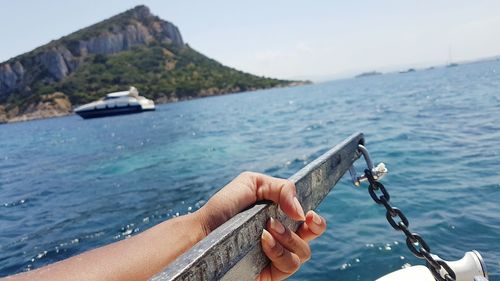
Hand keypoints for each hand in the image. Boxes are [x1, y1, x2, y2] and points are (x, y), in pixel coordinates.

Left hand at [197, 172, 326, 280]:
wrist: (202, 231)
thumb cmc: (224, 207)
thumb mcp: (252, 184)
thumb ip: (282, 188)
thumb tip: (301, 212)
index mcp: (280, 216)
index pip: (308, 220)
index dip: (316, 218)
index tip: (310, 213)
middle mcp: (281, 237)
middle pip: (312, 237)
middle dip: (315, 227)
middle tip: (303, 220)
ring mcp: (276, 256)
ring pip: (303, 252)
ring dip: (290, 238)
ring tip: (267, 228)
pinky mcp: (269, 273)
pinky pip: (289, 266)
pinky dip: (280, 251)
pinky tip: (264, 241)